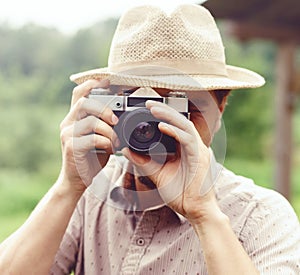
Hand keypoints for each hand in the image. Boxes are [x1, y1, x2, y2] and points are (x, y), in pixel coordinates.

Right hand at [59, 79, 118, 193]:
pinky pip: (92, 139)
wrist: (76, 180)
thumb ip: (104, 124)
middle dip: (104, 108)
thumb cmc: (91, 157)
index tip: (108, 81)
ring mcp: (68, 135)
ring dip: (109, 130)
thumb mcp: (98, 137)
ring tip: (116, 140)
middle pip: (84, 102)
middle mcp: (68, 123)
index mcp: (74, 118)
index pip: (79, 94)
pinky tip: (111, 149)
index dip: (92, 84)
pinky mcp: (72, 148)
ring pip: (91, 121)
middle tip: (116, 119)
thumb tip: (122, 112)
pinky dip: (106, 142)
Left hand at [122, 100, 216, 222]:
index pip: (175, 127)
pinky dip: (175, 131)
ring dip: (168, 116)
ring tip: (153, 109)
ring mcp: (198, 151)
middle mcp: (193, 147)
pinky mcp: (200, 158)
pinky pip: (188, 139)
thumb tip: (127, 151)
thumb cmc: (181, 194)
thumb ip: (144, 163)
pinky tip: (162, 126)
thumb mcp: (158, 175)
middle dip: (164, 110)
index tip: (147, 109)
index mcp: (185, 149)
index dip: (163, 115)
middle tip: (148, 103)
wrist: (196, 211)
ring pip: (185, 125)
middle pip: (180, 121)